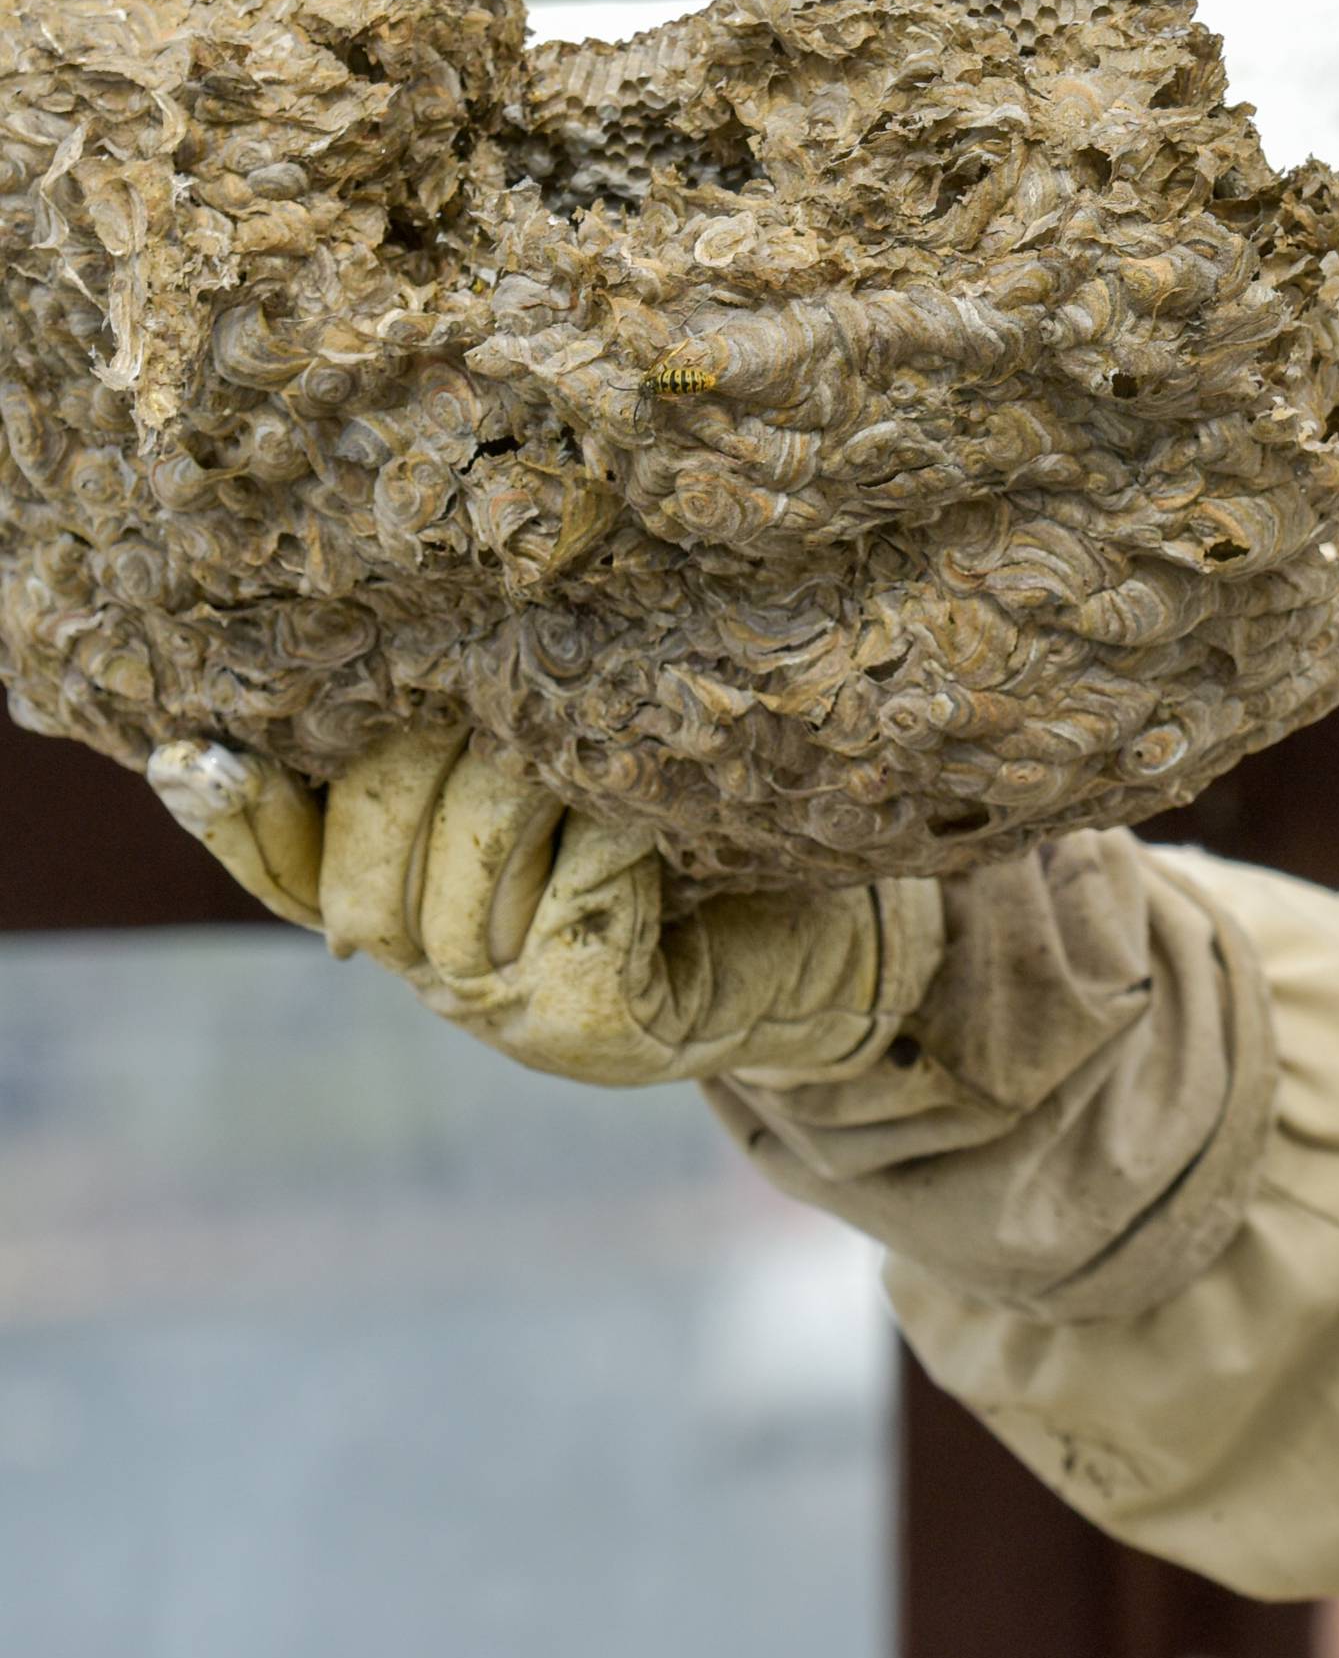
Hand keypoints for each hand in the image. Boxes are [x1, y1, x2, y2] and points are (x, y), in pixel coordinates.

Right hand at [146, 733, 942, 1087]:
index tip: (197, 747)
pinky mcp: (599, 1022)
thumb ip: (456, 746)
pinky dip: (620, 833)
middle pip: (373, 833)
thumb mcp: (555, 789)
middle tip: (510, 672)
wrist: (822, 951)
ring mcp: (512, 1010)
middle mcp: (437, 972)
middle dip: (434, 741)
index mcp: (402, 910)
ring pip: (475, 848)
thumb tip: (356, 635)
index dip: (237, 810)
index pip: (282, 861)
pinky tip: (659, 823)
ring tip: (595, 730)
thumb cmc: (678, 844)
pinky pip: (580, 887)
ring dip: (538, 768)